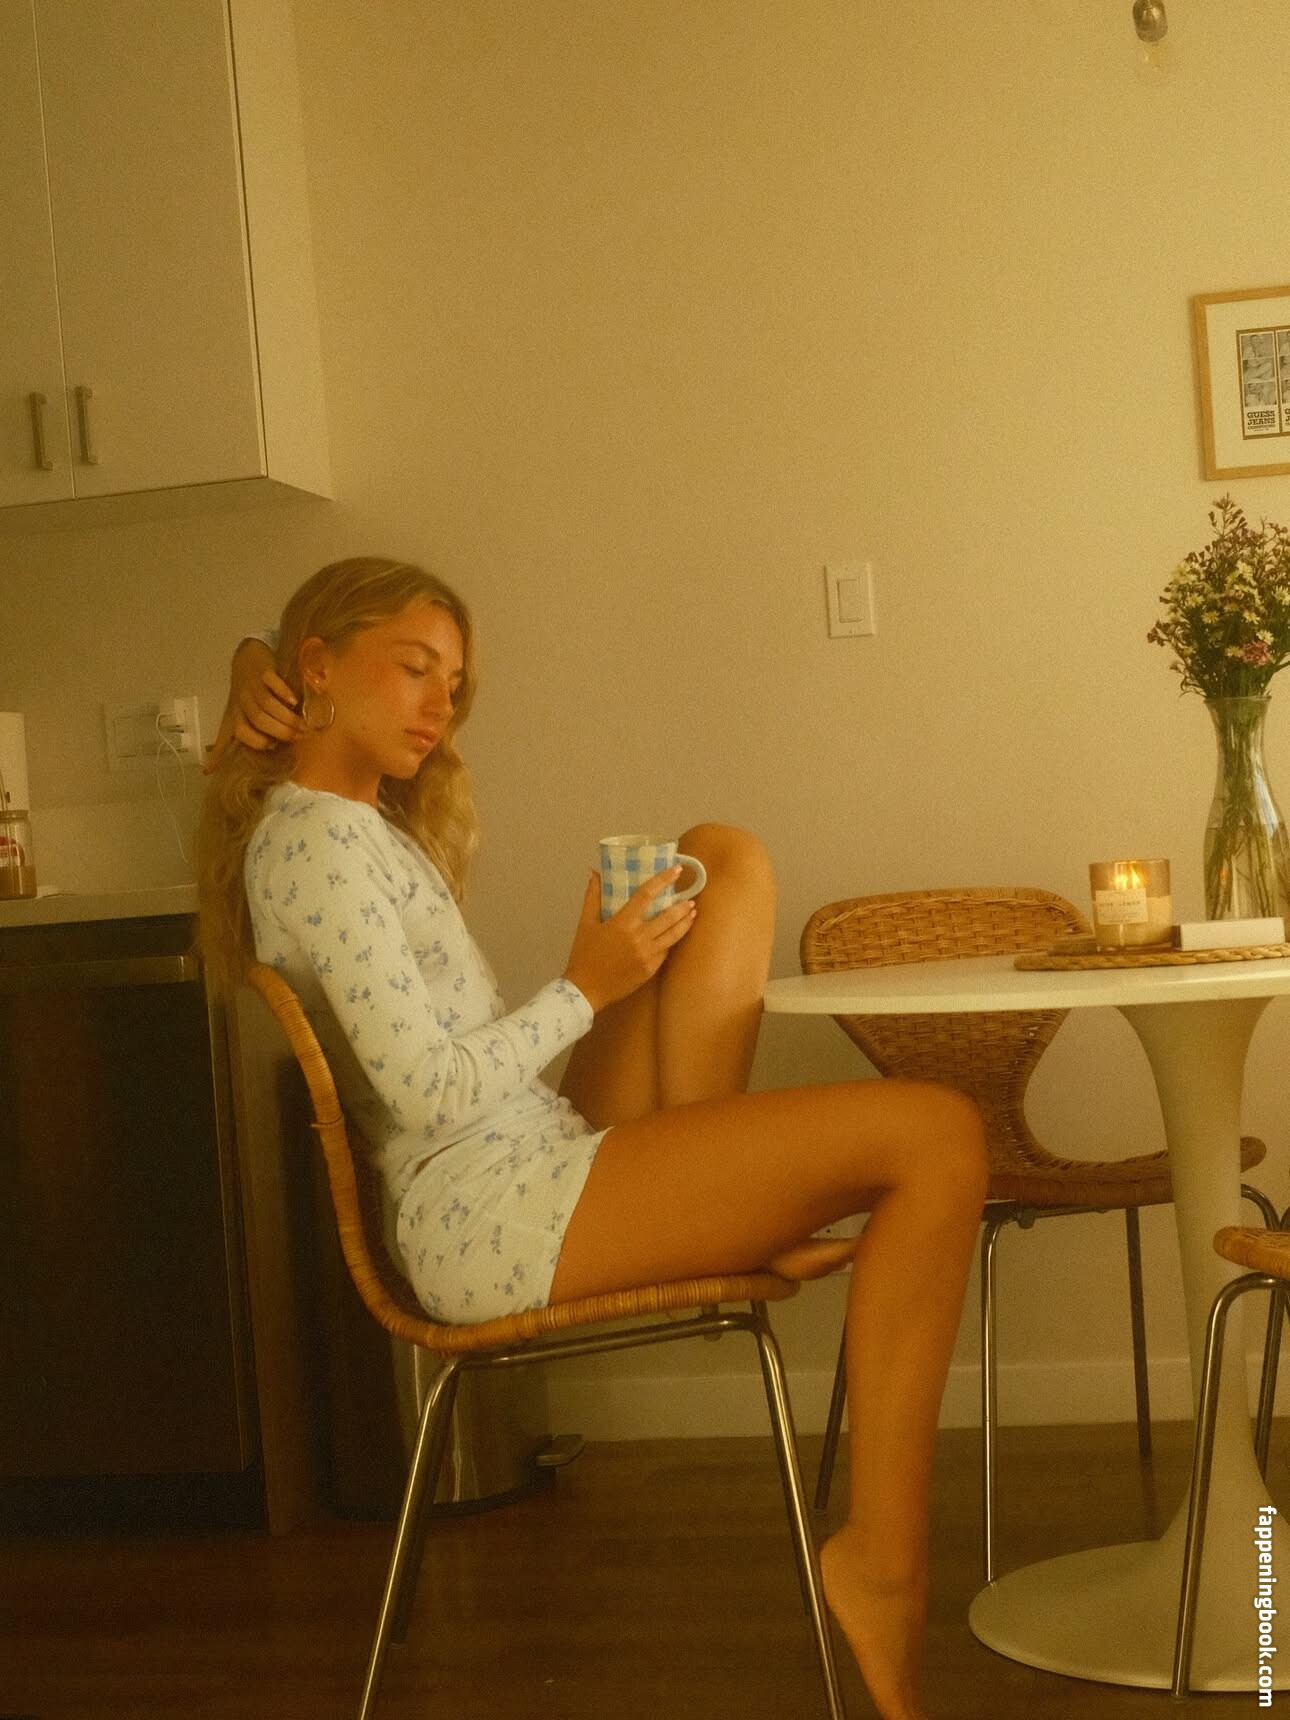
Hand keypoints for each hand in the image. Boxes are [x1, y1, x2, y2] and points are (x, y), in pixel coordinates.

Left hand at [203, 638, 306, 771]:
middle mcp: (243, 701)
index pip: (239, 732)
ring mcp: (253, 686)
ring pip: (268, 704)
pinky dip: (285, 693)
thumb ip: (224, 743)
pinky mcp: (264, 671)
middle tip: (298, 738)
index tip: (272, 747)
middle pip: (258, 719)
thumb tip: (206, 771)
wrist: (247, 657)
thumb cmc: (241, 694)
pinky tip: (294, 702)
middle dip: (279, 731)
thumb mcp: (231, 717)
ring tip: (303, 726)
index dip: (255, 742)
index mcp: (234, 714)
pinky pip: (273, 682)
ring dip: (286, 717)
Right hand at [563, 869, 696, 1011]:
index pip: (647, 895)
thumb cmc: (584, 955)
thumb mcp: (585, 924)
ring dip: (685, 923)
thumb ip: (593, 897)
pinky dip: (672, 941)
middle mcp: (639, 937)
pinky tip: (676, 935)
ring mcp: (648, 955)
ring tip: (693, 914)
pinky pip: (666, 952)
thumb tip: (595, 874)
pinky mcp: (651, 969)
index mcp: (623, 923)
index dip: (663, 880)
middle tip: (691, 899)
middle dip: (682, 906)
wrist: (586, 989)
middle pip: (668, 916)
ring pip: (673, 935)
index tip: (676, 869)